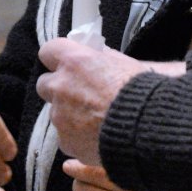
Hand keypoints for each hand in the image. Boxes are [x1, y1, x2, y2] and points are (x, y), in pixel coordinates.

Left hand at [35, 39, 151, 164]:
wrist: (147, 130)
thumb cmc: (140, 93)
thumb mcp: (124, 63)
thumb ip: (102, 57)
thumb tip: (94, 53)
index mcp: (74, 61)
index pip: (48, 50)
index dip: (57, 58)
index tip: (66, 64)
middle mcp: (60, 86)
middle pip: (44, 84)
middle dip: (58, 88)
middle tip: (79, 94)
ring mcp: (59, 115)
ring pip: (55, 112)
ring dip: (68, 114)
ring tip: (95, 120)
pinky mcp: (64, 140)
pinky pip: (65, 136)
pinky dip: (77, 136)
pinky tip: (96, 136)